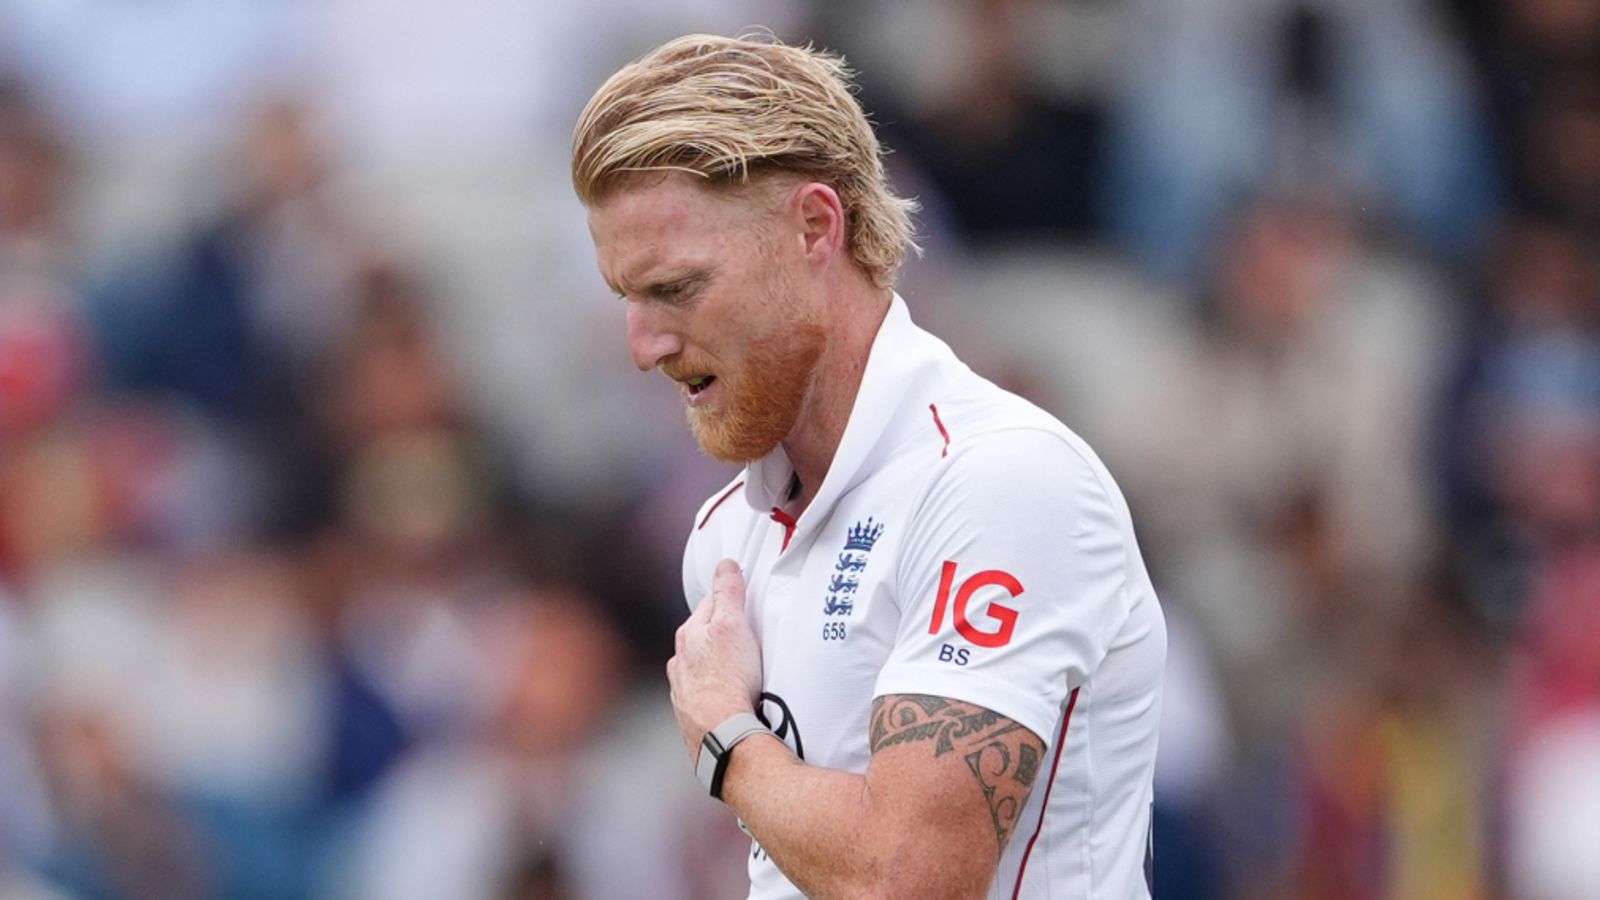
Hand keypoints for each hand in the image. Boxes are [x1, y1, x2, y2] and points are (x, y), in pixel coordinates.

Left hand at [667, 559, 763, 763]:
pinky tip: (730, 696)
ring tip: (740, 668)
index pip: (709, 605)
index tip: (743, 600)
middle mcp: (679, 662)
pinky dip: (716, 690)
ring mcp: (682, 690)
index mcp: (688, 635)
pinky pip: (704, 694)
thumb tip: (725, 564)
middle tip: (747, 634)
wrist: (722, 735)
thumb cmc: (729, 680)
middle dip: (721, 633)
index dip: (729, 600)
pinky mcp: (691, 715)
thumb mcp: (732, 625)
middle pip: (703, 637)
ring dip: (716, 664)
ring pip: (700, 667)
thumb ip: (727, 592)